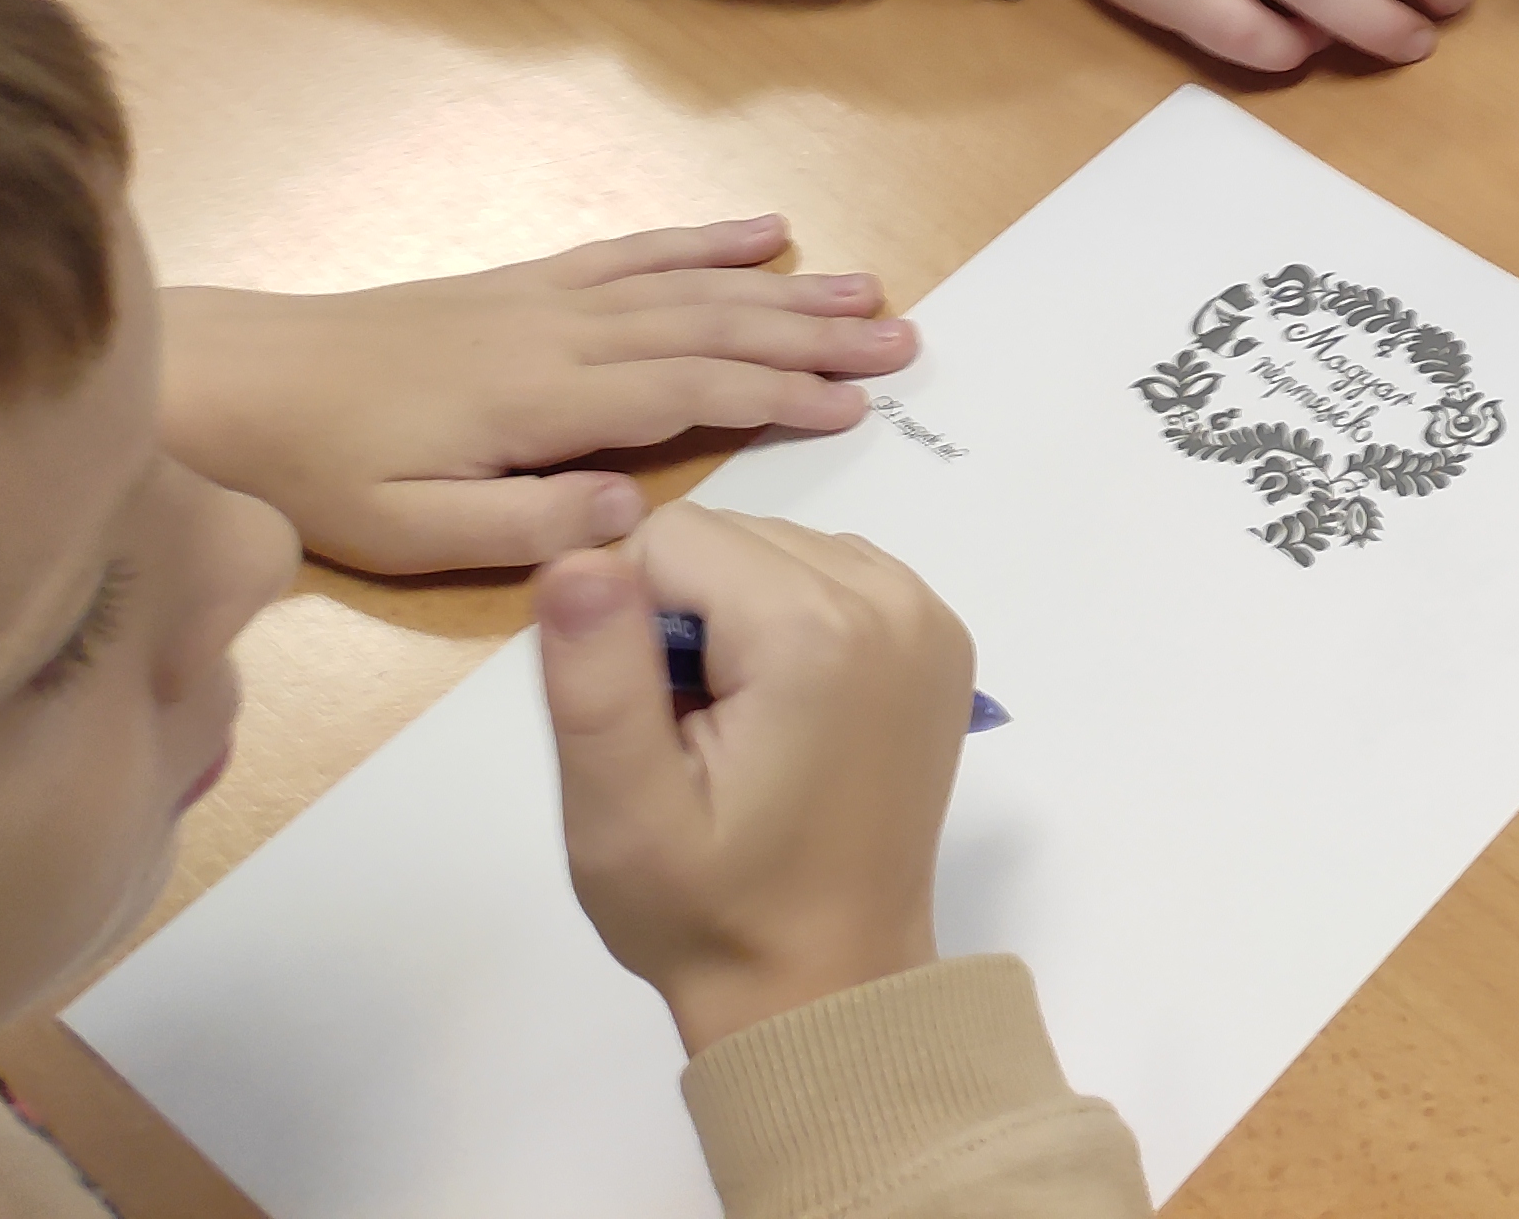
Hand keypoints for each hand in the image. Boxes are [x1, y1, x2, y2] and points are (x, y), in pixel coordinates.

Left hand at [158, 220, 917, 575]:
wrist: (238, 381)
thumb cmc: (320, 473)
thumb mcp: (410, 535)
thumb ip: (527, 529)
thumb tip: (637, 515)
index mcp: (546, 400)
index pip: (692, 392)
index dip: (781, 394)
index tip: (856, 403)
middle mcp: (565, 332)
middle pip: (714, 327)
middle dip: (815, 334)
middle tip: (904, 340)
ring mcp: (550, 298)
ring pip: (691, 286)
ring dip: (785, 288)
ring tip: (868, 289)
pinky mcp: (528, 285)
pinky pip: (636, 254)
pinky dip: (706, 242)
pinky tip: (762, 236)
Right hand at [537, 505, 967, 1057]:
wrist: (826, 982)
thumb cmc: (710, 910)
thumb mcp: (620, 810)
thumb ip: (597, 674)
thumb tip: (577, 556)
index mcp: (817, 628)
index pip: (672, 538)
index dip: (628, 621)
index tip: (647, 720)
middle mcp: (891, 597)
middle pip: (733, 537)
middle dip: (685, 617)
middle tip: (689, 736)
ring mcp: (929, 615)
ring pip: (780, 548)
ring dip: (736, 618)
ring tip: (735, 731)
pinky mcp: (941, 638)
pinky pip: (834, 575)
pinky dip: (791, 622)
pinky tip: (782, 714)